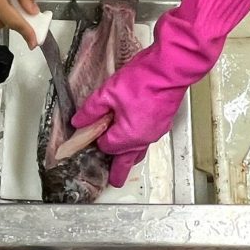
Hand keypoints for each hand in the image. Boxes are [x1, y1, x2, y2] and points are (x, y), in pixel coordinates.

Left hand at [72, 41, 186, 188]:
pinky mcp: (163, 122)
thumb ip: (91, 110)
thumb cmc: (143, 81)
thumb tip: (78, 121)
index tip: (90, 132)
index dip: (96, 139)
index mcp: (129, 136)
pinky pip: (148, 139)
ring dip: (130, 157)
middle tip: (115, 180)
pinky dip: (140, 142)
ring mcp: (156, 131)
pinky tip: (136, 138)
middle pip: (127, 159)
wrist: (171, 69)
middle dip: (118, 169)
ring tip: (124, 165)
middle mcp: (144, 138)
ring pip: (140, 150)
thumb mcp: (108, 94)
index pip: (106, 146)